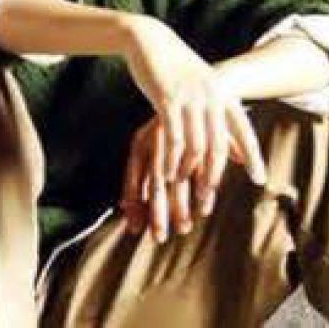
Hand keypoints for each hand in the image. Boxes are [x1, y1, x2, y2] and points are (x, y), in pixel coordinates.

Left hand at [119, 115, 247, 241]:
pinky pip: (201, 169)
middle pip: (155, 182)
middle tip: (159, 237)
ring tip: (184, 227)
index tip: (134, 228)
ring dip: (181, 206)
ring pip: (179, 179)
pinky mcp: (201, 137)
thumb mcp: (148, 148)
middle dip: (157, 212)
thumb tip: (123, 207)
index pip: (132, 177)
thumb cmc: (166, 126)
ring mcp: (179, 138)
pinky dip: (203, 190)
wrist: (193, 92)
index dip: (133, 203)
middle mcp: (157, 140)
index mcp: (140, 141)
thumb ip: (138, 178)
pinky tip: (205, 207)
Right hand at [123, 16, 266, 195]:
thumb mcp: (203, 85)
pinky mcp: (167, 100)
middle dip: (215, 175)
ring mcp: (190, 99)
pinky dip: (172, 160)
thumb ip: (218, 113)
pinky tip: (167, 174)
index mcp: (223, 93)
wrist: (151, 40)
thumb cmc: (176, 66)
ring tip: (183, 189)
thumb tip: (235, 148)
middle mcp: (211, 97)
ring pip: (197, 146)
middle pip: (220, 145)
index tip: (260, 179)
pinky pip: (174, 138)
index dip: (253, 156)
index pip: (244, 131)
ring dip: (191, 172)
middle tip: (208, 199)